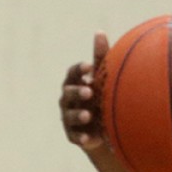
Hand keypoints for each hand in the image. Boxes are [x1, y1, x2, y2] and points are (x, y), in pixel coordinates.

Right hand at [59, 31, 108, 150]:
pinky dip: (81, 137)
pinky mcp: (74, 135)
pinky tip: (89, 138)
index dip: (79, 70)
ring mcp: (69, 118)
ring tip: (88, 115)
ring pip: (70, 115)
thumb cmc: (100, 96)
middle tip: (89, 91)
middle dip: (77, 92)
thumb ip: (100, 57)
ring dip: (78, 114)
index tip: (90, 67)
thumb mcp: (101, 77)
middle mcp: (68, 100)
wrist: (103, 128)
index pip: (73, 74)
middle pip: (69, 94)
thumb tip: (99, 32)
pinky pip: (75, 137)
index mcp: (75, 83)